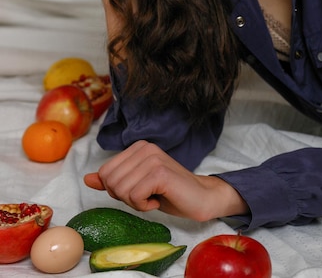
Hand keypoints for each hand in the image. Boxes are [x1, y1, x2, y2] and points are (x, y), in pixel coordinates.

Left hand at [84, 140, 248, 221]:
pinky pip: (134, 196)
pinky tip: (159, 200)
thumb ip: (112, 181)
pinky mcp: (160, 172)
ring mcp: (152, 158)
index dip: (118, 190)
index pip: (105, 173)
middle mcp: (144, 148)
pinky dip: (144, 206)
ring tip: (154, 197)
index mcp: (137, 147)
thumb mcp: (136, 186)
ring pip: (120, 190)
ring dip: (136, 203)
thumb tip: (87, 178)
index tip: (140, 191)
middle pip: (110, 182)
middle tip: (147, 196)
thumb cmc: (169, 193)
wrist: (201, 198)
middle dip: (125, 197)